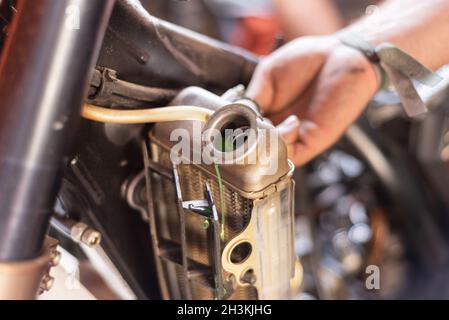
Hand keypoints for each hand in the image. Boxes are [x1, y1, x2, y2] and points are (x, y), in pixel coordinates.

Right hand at [246, 35, 378, 165]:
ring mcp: (293, 138)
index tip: (230, 125)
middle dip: (247, 138)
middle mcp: (276, 129)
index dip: (234, 131)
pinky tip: (292, 122)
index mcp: (264, 113)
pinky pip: (289, 155)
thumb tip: (236, 117)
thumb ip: (252, 98)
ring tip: (270, 121)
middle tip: (251, 122)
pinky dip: (285, 142)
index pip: (242, 132)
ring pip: (268, 156)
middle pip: (252, 149)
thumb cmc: (309, 60)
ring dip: (265, 142)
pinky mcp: (311, 143)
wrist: (343, 55)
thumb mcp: (268, 75)